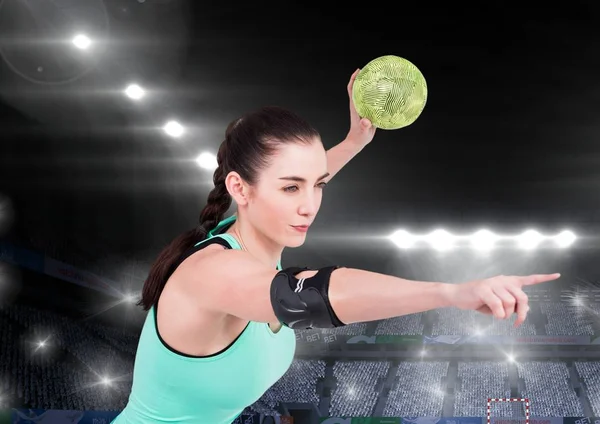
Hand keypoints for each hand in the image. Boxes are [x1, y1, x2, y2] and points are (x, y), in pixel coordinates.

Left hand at [345, 69, 376, 146]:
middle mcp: (357, 105)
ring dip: (367, 85)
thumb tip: (366, 121)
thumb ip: (364, 126)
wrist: (357, 142)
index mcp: (355, 106)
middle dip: (361, 78)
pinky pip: (370, 100)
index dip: (353, 79)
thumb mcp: (363, 131)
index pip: (351, 89)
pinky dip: (375, 94)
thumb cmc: (360, 137)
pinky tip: (383, 92)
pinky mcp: (367, 111)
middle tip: (369, 70)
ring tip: (377, 77)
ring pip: (363, 93)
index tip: (358, 70)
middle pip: (357, 88)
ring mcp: (362, 108)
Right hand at [446, 273, 560, 326]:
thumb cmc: (479, 300)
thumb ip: (512, 306)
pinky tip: (493, 315)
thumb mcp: (498, 304)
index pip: (528, 279)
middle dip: (521, 313)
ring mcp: (493, 283)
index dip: (543, 278)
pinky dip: (498, 314)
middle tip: (517, 323)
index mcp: (507, 282)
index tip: (557, 275)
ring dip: (505, 314)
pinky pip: (497, 305)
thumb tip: (524, 311)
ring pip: (510, 303)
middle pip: (522, 297)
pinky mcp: (483, 288)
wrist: (458, 295)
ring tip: (497, 315)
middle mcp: (502, 280)